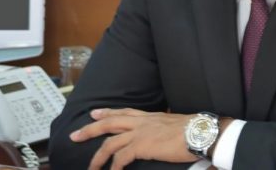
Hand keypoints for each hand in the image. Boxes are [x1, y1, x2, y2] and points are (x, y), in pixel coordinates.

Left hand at [70, 108, 198, 169]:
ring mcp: (140, 133)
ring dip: (97, 157)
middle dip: (90, 129)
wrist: (200, 132)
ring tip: (90, 168)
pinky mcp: (141, 146)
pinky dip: (113, 168)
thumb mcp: (174, 124)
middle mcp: (142, 122)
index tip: (94, 113)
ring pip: (110, 143)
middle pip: (109, 123)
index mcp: (150, 116)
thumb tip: (163, 134)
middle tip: (75, 135)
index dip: (107, 112)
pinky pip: (120, 158)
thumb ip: (163, 127)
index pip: (123, 112)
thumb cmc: (193, 130)